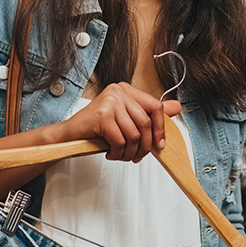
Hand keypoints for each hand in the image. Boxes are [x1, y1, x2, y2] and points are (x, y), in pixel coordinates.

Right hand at [60, 82, 178, 162]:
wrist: (68, 135)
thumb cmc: (97, 129)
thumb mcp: (125, 120)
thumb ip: (149, 113)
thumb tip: (177, 108)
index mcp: (126, 90)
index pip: (155, 106)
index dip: (160, 128)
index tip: (159, 145)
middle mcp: (119, 91)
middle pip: (146, 123)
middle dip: (144, 146)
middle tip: (137, 157)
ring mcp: (110, 102)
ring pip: (134, 135)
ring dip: (129, 152)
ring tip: (121, 156)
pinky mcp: (102, 115)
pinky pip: (120, 140)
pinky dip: (118, 153)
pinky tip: (110, 153)